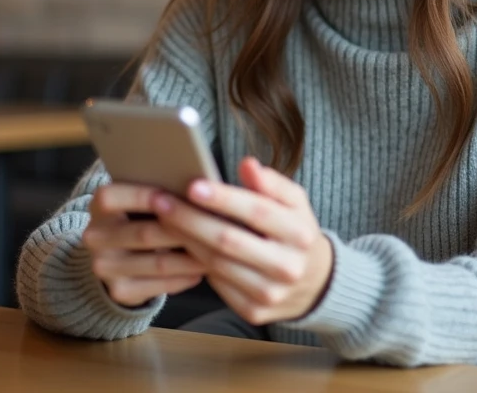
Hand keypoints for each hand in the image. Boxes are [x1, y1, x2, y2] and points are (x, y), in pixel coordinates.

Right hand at [82, 182, 208, 307]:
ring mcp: (104, 267)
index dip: (144, 196)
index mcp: (100, 205)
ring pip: (158, 262)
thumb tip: (196, 185)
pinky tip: (203, 270)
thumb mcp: (140, 199)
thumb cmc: (142, 215)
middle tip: (216, 226)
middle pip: (145, 233)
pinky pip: (160, 285)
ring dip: (192, 257)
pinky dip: (185, 277)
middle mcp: (95, 236)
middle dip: (184, 229)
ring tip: (219, 250)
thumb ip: (159, 191)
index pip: (113, 198)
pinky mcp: (119, 291)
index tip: (180, 192)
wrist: (119, 254)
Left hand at [154, 157, 333, 324]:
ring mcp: (270, 293)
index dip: (223, 198)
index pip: (257, 211)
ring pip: (216, 264)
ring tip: (164, 219)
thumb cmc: (294, 233)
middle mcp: (288, 266)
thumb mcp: (295, 203)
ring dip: (186, 240)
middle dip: (190, 219)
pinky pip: (216, 284)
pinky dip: (197, 263)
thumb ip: (272, 183)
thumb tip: (247, 165)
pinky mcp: (254, 312)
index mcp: (300, 233)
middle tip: (161, 202)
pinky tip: (182, 245)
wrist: (315, 282)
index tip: (192, 185)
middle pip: (228, 240)